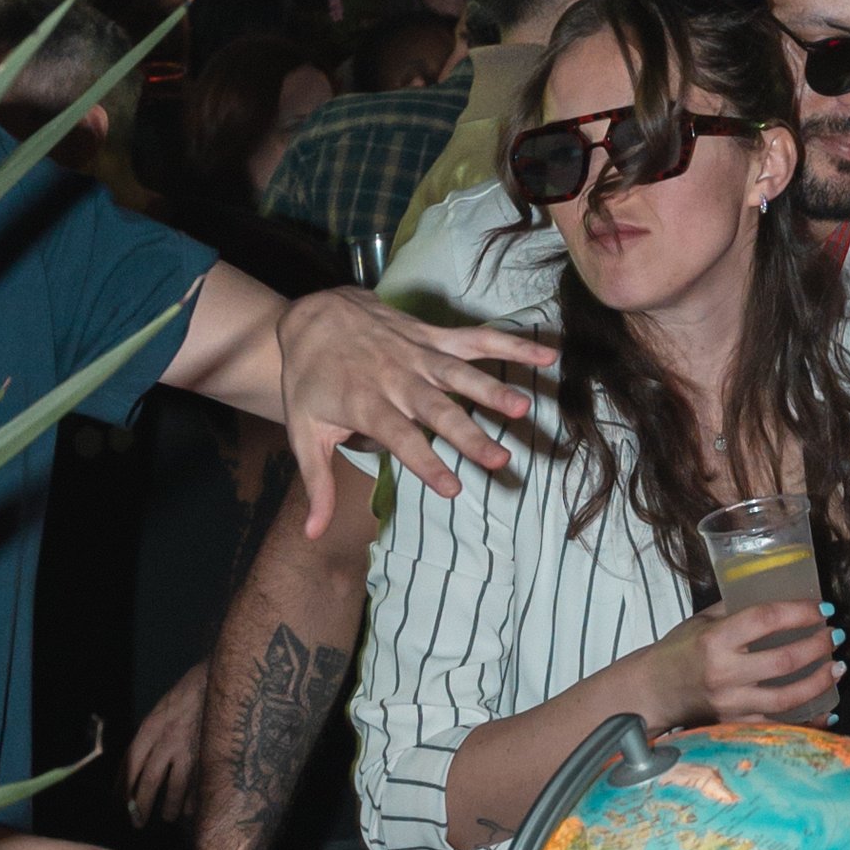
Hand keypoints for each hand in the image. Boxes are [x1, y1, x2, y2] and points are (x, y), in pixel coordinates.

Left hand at [124, 663, 208, 830]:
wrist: (217, 682)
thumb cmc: (185, 698)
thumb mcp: (159, 713)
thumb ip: (148, 740)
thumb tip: (135, 773)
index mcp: (151, 728)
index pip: (130, 765)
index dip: (122, 787)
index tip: (118, 803)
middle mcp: (168, 740)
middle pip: (149, 782)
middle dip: (141, 807)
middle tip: (138, 823)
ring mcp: (190, 750)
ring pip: (175, 790)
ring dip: (170, 809)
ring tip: (168, 816)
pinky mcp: (209, 756)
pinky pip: (198, 787)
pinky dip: (193, 801)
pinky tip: (190, 808)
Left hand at [277, 288, 558, 519]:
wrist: (314, 315)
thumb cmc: (309, 380)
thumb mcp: (303, 432)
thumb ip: (316, 484)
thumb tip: (312, 534)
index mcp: (366, 404)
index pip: (400, 437)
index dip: (425, 462)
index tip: (452, 489)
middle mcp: (396, 378)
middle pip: (437, 409)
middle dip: (469, 434)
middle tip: (499, 459)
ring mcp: (418, 354)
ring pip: (459, 373)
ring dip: (492, 388)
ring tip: (522, 407)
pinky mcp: (433, 336)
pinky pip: (475, 340)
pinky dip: (510, 343)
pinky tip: (546, 356)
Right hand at [646, 599, 840, 730]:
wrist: (655, 691)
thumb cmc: (679, 650)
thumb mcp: (703, 620)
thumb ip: (738, 608)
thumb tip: (780, 594)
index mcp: (715, 640)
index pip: (764, 620)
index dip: (798, 612)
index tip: (822, 608)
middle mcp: (724, 674)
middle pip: (783, 661)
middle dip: (817, 647)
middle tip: (834, 636)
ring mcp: (730, 704)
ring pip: (785, 699)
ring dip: (818, 682)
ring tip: (838, 668)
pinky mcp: (734, 725)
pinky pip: (778, 725)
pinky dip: (807, 719)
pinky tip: (828, 709)